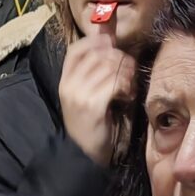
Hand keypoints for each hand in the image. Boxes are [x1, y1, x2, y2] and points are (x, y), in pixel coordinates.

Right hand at [57, 32, 137, 165]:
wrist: (83, 154)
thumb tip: (108, 46)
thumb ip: (91, 74)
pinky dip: (126, 85)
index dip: (95, 41)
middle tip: (129, 69)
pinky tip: (128, 95)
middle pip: (98, 55)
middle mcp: (69, 86)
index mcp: (64, 81)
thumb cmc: (89, 124)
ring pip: (109, 67)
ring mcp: (80, 95)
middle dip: (119, 58)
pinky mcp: (94, 106)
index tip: (111, 43)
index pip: (76, 50)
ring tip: (130, 84)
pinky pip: (114, 83)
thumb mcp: (83, 96)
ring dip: (126, 72)